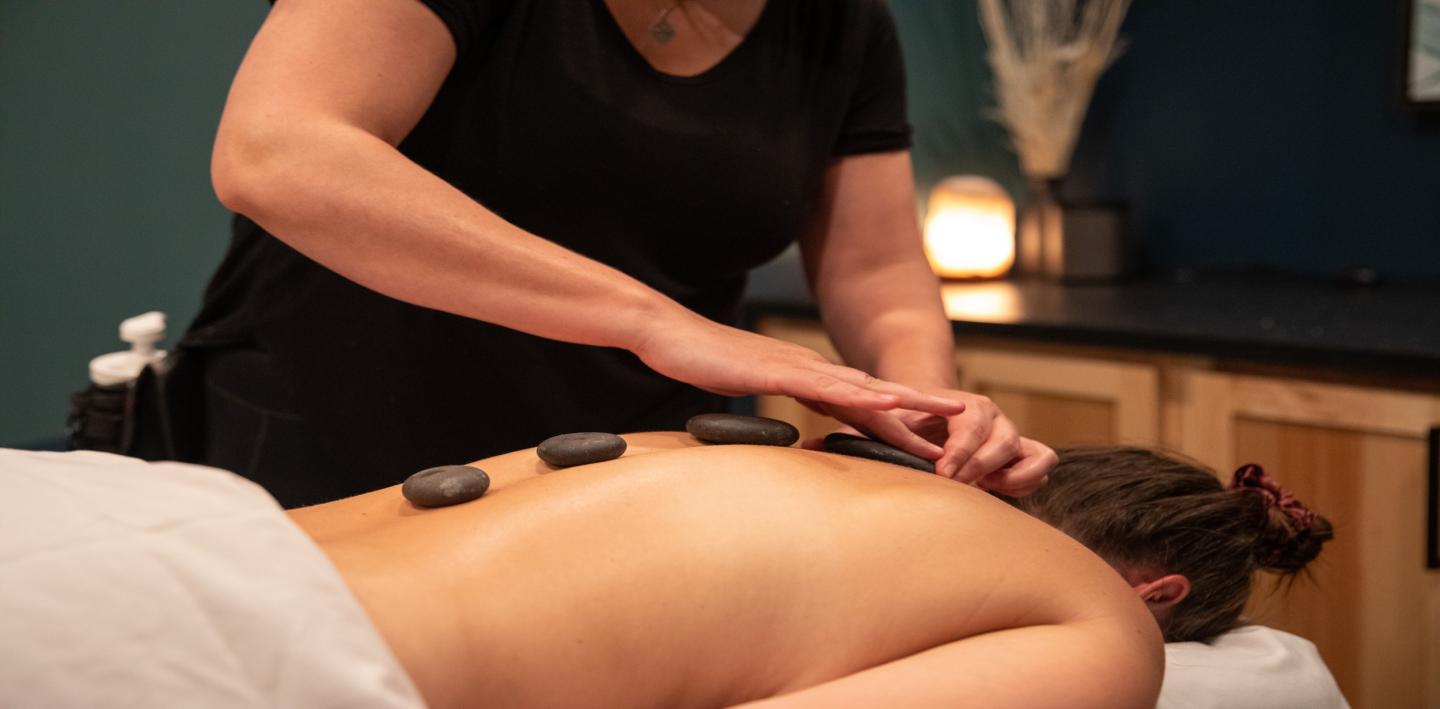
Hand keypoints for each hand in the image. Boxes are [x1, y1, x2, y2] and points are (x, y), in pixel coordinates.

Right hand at [632, 312, 965, 417]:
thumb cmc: (700, 364)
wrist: (668, 334)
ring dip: (909, 404)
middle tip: (965, 429)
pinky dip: (861, 397)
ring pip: (864, 390)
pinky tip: (888, 405)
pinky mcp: (779, 371)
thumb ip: (769, 409)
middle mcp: (809, 369)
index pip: (858, 406)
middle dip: (921, 413)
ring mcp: (797, 367)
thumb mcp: (744, 392)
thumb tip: (784, 436)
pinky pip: (827, 386)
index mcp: (803, 378)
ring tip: (950, 416)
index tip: (929, 444)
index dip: (897, 424)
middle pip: (875, 396)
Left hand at [802, 389, 1056, 494]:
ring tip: (980, 490)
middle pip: (1001, 435)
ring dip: (1006, 472)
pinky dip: (1028, 477)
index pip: (970, 421)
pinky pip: (1041, 462)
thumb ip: (851, 436)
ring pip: (1025, 448)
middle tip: (957, 485)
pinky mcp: (1022, 452)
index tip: (943, 472)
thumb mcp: (882, 426)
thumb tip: (809, 445)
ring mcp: (1010, 433)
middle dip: (979, 462)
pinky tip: (1002, 493)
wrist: (933, 413)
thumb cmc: (902, 425)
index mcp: (960, 404)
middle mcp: (990, 415)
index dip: (960, 449)